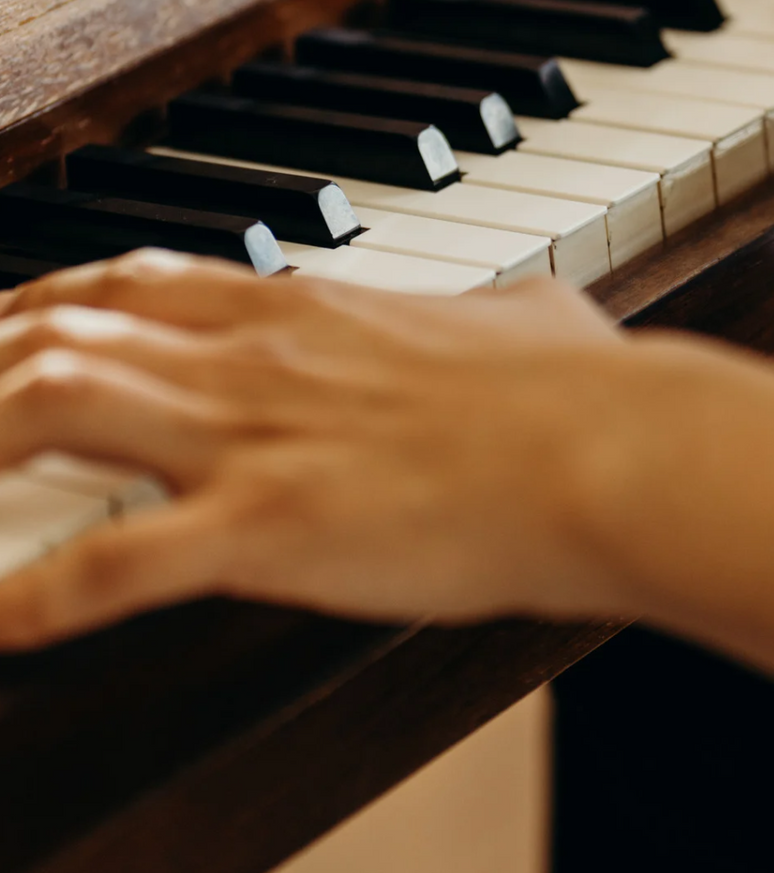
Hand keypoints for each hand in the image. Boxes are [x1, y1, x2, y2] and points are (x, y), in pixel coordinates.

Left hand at [0, 250, 650, 646]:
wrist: (609, 449)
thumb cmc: (579, 387)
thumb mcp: (534, 315)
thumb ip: (504, 305)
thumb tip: (526, 305)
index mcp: (312, 310)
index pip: (143, 280)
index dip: (56, 298)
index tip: (20, 320)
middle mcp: (257, 360)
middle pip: (64, 328)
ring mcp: (255, 440)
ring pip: (52, 406)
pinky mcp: (270, 528)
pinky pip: (112, 565)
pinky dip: (34, 597)